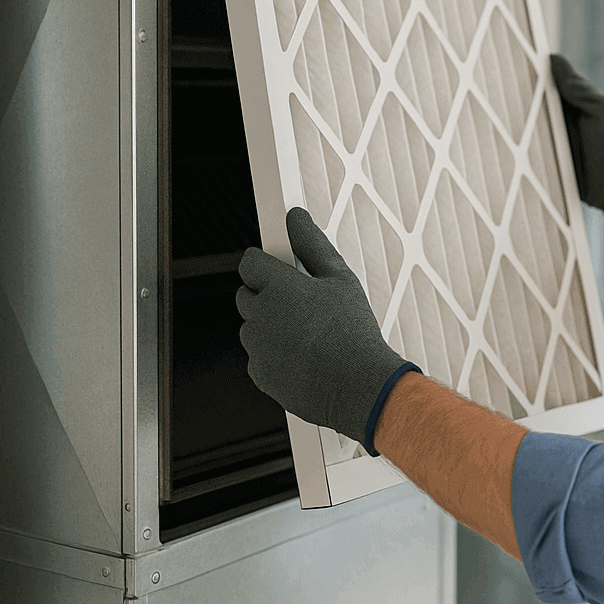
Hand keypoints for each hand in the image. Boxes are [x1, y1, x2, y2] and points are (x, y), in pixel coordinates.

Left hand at [236, 207, 418, 453]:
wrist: (357, 386)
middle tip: (301, 304)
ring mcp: (255, 347)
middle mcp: (258, 315)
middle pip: (246, 295)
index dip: (263, 265)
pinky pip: (259, 357)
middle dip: (266, 296)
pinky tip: (304, 357)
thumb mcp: (340, 279)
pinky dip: (274, 355)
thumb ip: (312, 244)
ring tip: (307, 334)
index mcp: (277, 287)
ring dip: (270, 326)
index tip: (278, 270)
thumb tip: (296, 217)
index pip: (248, 263)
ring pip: (252, 328)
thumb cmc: (352, 331)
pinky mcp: (259, 374)